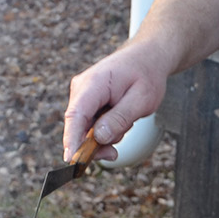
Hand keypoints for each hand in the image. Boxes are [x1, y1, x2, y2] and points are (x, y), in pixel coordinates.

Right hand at [63, 41, 173, 161]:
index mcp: (93, 83)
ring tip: (126, 121)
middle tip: (115, 153)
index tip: (72, 160)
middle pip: (77, 126)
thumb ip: (120, 119)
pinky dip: (104, 129)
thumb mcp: (141, 99)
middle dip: (94, 144)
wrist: (147, 57)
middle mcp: (82, 88)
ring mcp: (82, 94)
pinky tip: (119, 120)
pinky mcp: (86, 100)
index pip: (76, 115)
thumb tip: (99, 138)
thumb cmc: (146, 74)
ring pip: (84, 127)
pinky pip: (89, 123)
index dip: (71, 140)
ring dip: (103, 135)